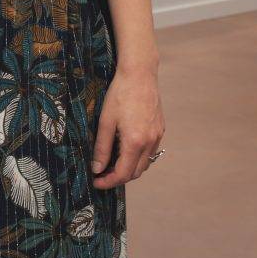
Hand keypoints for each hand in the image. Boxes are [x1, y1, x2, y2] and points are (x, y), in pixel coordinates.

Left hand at [91, 65, 164, 188]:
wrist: (140, 74)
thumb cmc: (120, 94)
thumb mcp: (105, 122)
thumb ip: (101, 148)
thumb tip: (97, 168)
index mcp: (135, 142)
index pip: (123, 174)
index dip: (108, 182)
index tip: (96, 182)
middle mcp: (150, 142)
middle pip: (135, 172)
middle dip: (118, 178)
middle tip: (101, 174)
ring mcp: (157, 136)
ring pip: (144, 163)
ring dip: (129, 169)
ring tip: (111, 164)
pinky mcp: (160, 129)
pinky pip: (150, 152)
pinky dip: (138, 157)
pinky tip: (125, 150)